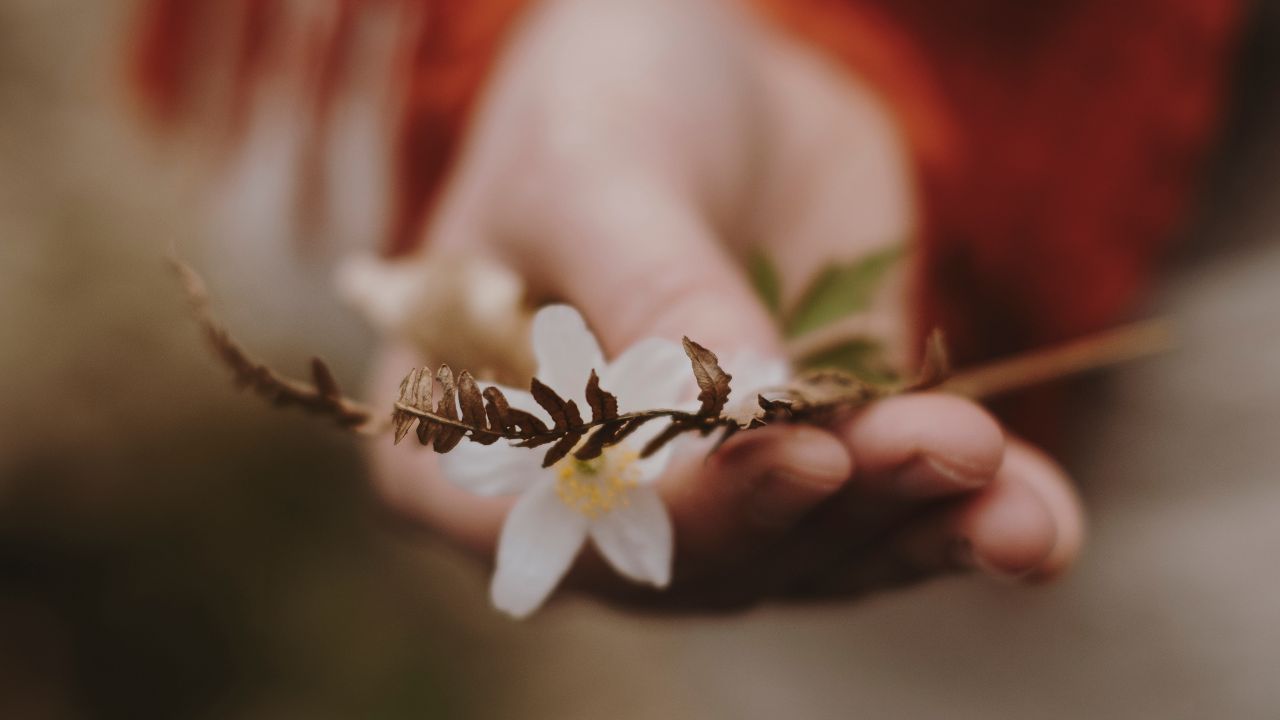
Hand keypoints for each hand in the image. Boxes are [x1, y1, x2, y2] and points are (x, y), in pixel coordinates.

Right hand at [367, 0, 1081, 611]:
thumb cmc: (599, 101)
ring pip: (803, 551)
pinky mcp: (807, 464)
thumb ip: (652, 287)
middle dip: (824, 509)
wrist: (708, 77)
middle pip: (698, 556)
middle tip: (940, 443)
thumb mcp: (598, 167)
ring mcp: (700, 493)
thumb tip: (746, 407)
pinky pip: (879, 522)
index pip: (556, 523)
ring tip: (990, 464)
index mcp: (457, 447)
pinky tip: (1034, 522)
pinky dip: (959, 527)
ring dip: (906, 518)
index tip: (802, 459)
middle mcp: (578, 498)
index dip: (681, 512)